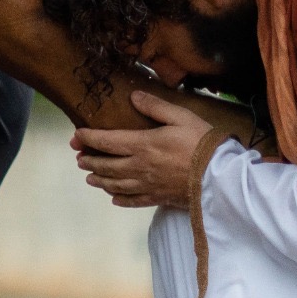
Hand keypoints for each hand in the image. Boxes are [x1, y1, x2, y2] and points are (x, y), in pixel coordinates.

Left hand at [71, 90, 213, 208]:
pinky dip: (120, 199)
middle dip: (89, 161)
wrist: (219, 177)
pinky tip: (114, 199)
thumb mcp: (180, 116)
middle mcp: (139, 167)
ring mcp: (147, 185)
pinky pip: (133, 201)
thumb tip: (134, 96)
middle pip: (106, 166)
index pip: (106, 141)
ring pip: (115, 185)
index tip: (76, 136)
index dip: (88, 138)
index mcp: (142, 145)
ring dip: (99, 181)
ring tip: (89, 178)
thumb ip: (155, 106)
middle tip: (79, 158)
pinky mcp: (158, 198)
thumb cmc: (202, 143)